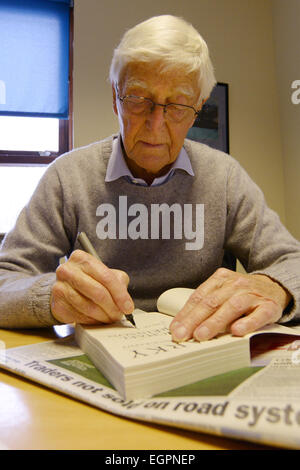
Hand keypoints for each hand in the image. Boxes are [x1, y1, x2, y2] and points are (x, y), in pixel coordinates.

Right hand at [50, 250, 133, 323]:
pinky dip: (92, 321)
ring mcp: (59, 288)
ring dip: (103, 316)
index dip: (120, 294)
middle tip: (119, 315)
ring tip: (109, 317)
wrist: (65, 287)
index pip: (106, 277)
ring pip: (88, 307)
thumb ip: (118, 283)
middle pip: (97, 292)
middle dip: (112, 307)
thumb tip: (125, 302)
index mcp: (81, 258)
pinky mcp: (57, 305)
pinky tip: (97, 319)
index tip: (128, 307)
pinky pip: (79, 317)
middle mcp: (67, 270)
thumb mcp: (106, 274)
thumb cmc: (89, 279)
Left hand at [170, 268, 291, 341]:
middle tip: (182, 335)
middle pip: (211, 302)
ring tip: (202, 335)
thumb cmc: (243, 294)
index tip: (175, 328)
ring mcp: (252, 294)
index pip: (199, 297)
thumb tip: (183, 326)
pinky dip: (247, 323)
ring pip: (231, 307)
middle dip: (194, 320)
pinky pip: (258, 315)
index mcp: (221, 279)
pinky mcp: (269, 306)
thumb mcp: (223, 292)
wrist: (274, 287)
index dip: (185, 313)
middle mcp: (235, 284)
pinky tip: (236, 331)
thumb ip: (206, 305)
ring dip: (215, 322)